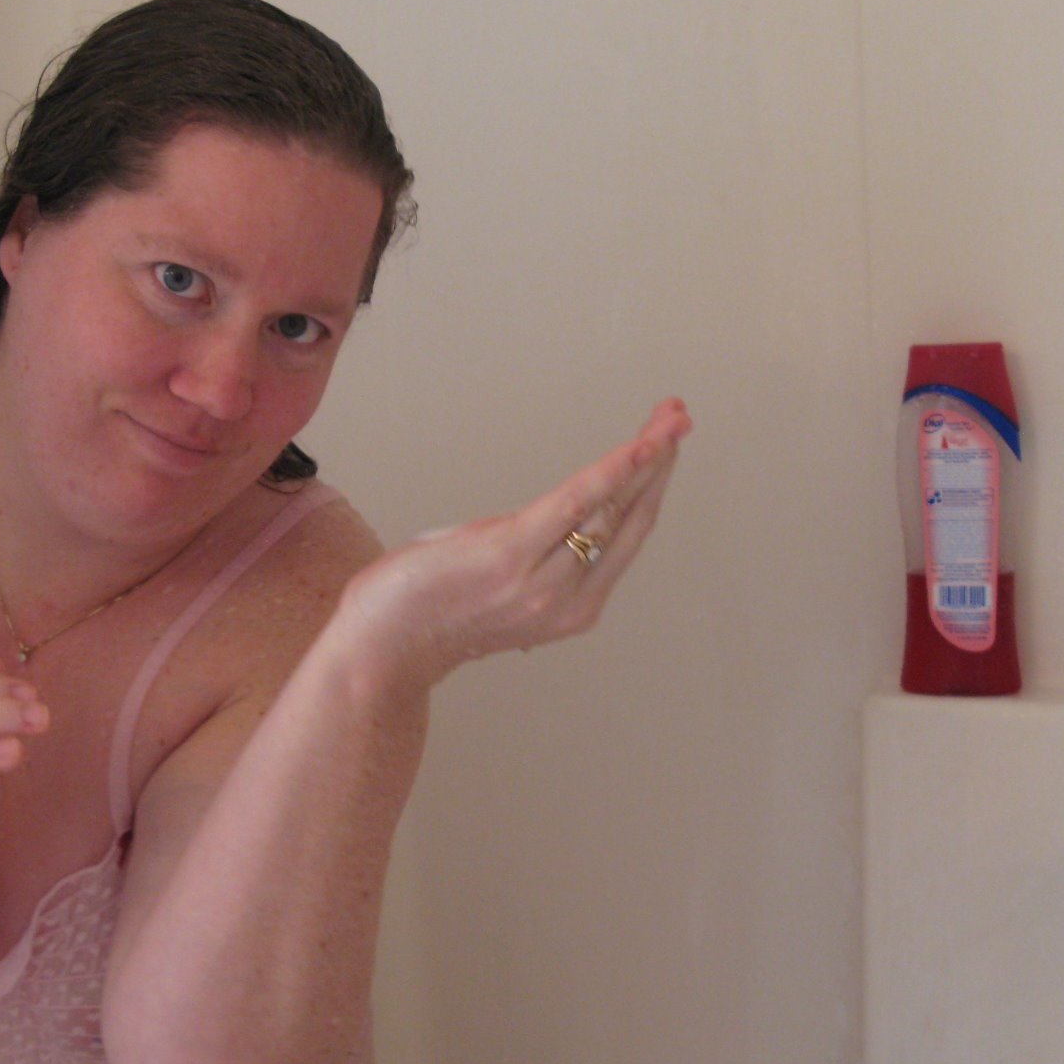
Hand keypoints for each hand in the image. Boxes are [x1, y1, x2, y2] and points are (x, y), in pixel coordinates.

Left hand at [341, 398, 690, 687]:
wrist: (383, 646)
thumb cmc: (429, 611)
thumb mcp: (498, 584)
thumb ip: (533, 553)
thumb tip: (553, 516)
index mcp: (572, 607)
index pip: (625, 536)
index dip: (653, 487)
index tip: (668, 445)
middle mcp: (569, 599)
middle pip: (631, 519)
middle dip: (661, 463)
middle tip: (680, 418)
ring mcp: (543, 581)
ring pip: (612, 507)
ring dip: (645, 455)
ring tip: (670, 417)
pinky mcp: (511, 555)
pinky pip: (576, 504)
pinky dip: (612, 472)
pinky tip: (638, 447)